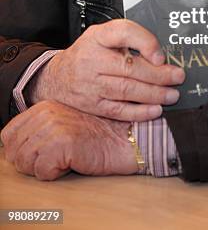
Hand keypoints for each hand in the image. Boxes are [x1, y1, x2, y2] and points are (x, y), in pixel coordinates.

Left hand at [1, 101, 137, 180]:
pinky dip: (54, 174)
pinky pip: (41, 171)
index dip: (19, 151)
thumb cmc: (97, 134)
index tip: (38, 155)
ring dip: (42, 169)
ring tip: (63, 159)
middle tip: (54, 159)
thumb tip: (15, 148)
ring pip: (25, 163)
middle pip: (14, 151)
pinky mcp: (61, 143)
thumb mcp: (65, 122)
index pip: (8, 135)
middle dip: (30, 163)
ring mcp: (52, 127)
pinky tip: (70, 163)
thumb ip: (41, 127)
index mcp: (43, 106)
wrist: (123, 137)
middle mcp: (45, 114)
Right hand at [28, 19, 184, 120]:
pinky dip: (139, 112)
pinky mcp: (92, 105)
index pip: (123, 33)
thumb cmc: (89, 53)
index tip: (161, 55)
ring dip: (154, 94)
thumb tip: (160, 56)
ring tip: (172, 94)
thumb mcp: (104, 36)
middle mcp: (92, 59)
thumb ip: (129, 38)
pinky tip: (155, 110)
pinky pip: (118, 110)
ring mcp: (91, 84)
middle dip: (158, 74)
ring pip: (126, 90)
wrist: (57, 77)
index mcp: (98, 37)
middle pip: (129, 67)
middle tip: (178, 77)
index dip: (145, 43)